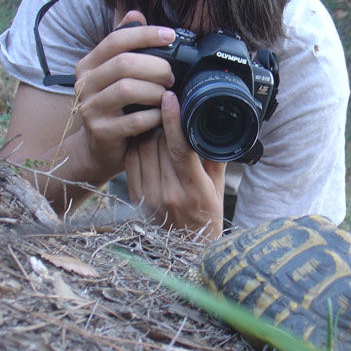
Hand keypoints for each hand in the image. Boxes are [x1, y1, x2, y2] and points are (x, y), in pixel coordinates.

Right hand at [73, 10, 175, 179]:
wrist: (98, 150)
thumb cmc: (116, 109)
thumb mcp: (118, 76)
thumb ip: (126, 48)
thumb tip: (136, 14)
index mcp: (90, 65)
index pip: (116, 39)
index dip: (145, 34)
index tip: (170, 35)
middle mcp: (85, 84)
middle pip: (124, 63)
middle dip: (156, 66)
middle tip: (172, 76)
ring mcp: (90, 109)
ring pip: (127, 89)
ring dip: (155, 91)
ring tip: (166, 95)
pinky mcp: (101, 132)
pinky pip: (134, 120)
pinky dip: (154, 116)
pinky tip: (160, 116)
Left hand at [125, 92, 225, 239]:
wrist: (187, 252)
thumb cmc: (208, 218)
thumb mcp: (219, 189)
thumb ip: (215, 158)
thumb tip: (214, 127)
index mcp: (194, 191)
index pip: (180, 148)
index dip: (173, 120)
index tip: (171, 98)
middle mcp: (169, 194)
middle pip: (158, 144)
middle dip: (161, 120)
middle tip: (164, 102)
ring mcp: (149, 198)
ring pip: (141, 150)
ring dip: (147, 130)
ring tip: (155, 118)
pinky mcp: (136, 199)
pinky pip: (131, 162)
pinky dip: (136, 145)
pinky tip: (145, 137)